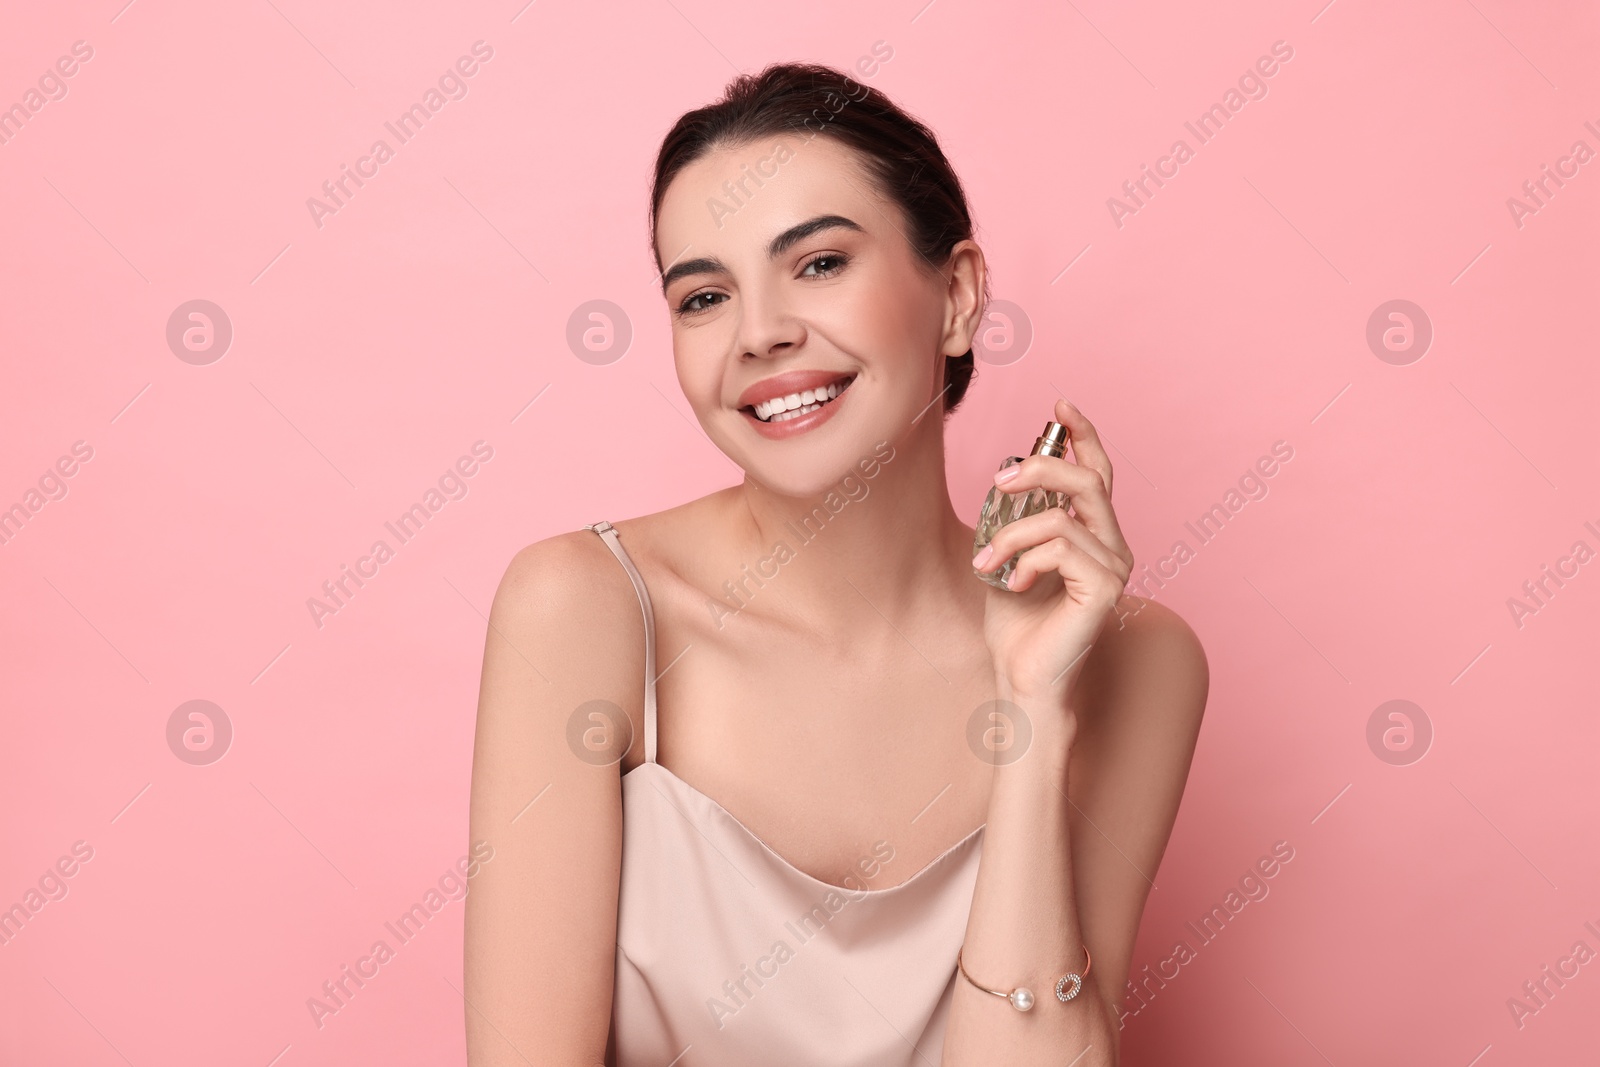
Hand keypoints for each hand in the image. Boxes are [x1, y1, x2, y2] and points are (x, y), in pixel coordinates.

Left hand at [971, 398, 1134, 708]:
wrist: (1022, 678)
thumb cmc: (1016, 624)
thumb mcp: (1009, 556)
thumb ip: (1018, 518)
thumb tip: (1010, 475)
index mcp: (1095, 535)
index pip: (1098, 473)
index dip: (1083, 435)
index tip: (1060, 403)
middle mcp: (1113, 547)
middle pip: (1089, 481)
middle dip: (1040, 469)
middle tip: (998, 481)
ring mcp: (1115, 567)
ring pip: (1062, 516)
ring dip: (1011, 534)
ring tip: (985, 563)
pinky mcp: (1105, 588)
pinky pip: (1060, 547)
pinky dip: (1025, 559)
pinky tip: (1011, 585)